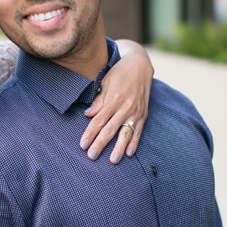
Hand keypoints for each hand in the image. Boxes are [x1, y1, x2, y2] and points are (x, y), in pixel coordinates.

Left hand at [81, 40, 152, 163]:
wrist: (141, 65)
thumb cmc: (119, 73)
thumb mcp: (106, 83)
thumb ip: (98, 101)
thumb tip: (88, 115)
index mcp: (113, 99)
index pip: (99, 121)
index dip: (90, 133)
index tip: (83, 145)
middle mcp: (125, 107)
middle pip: (110, 130)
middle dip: (100, 144)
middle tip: (92, 156)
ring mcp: (136, 112)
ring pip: (126, 133)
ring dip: (119, 148)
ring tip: (113, 160)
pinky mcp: (143, 114)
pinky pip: (138, 131)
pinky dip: (134, 143)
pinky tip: (129, 153)